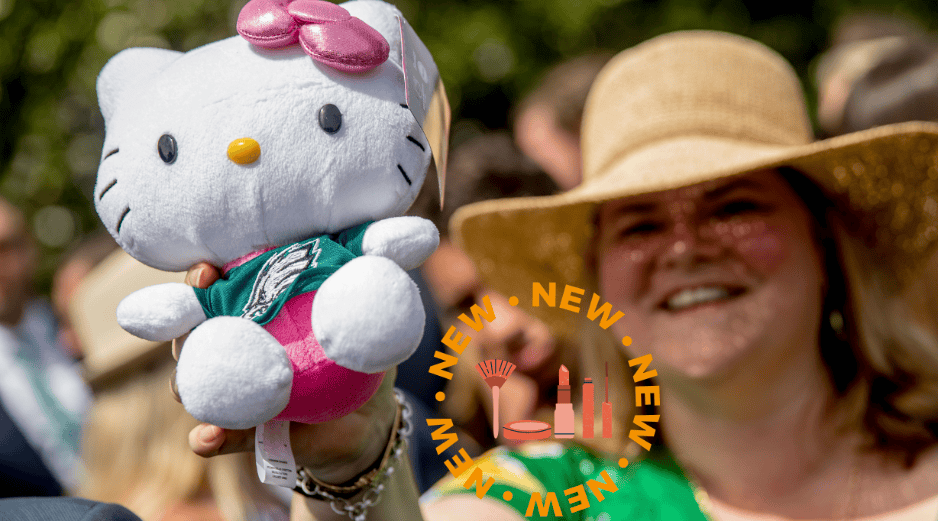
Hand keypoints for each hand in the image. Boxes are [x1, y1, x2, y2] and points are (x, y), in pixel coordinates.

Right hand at [177, 262, 398, 483]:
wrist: (366, 422)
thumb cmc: (357, 358)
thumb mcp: (361, 325)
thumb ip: (360, 297)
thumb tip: (379, 253)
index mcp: (259, 317)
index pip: (220, 289)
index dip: (205, 277)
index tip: (208, 268)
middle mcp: (240, 350)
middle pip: (194, 329)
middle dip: (182, 314)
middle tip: (199, 297)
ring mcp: (240, 392)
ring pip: (194, 382)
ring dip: (186, 378)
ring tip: (189, 378)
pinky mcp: (249, 432)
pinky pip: (220, 437)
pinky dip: (208, 439)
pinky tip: (205, 437)